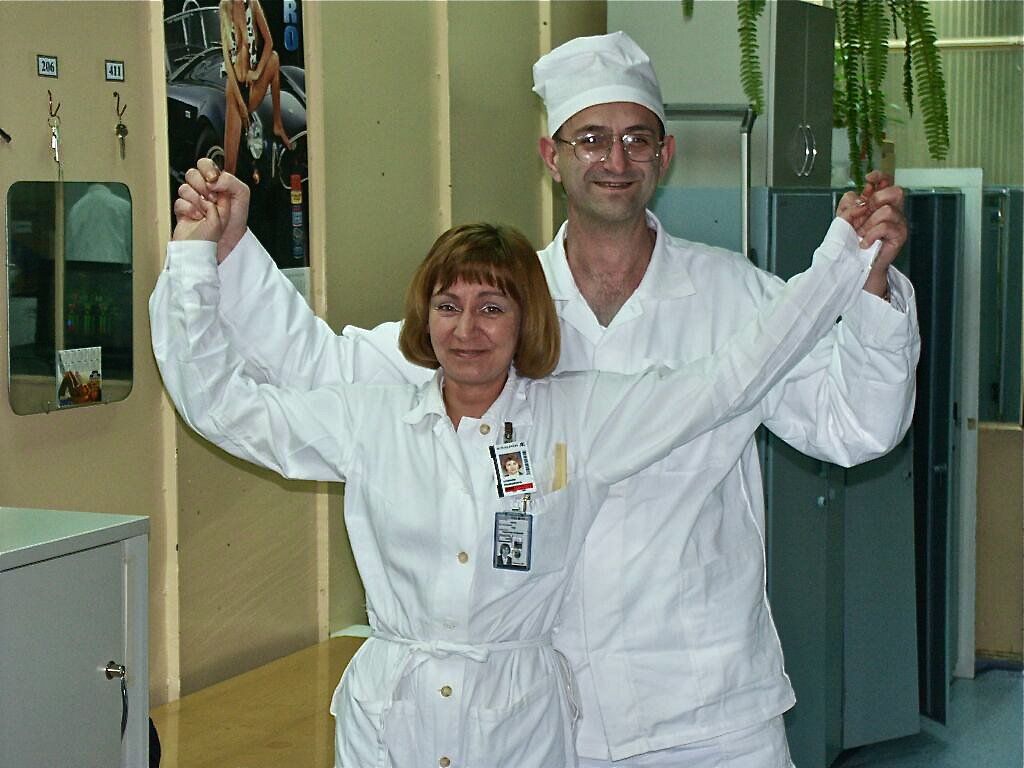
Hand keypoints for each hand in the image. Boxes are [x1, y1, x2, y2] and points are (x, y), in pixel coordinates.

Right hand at [173, 158, 249, 261]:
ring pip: (184, 187)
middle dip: (201, 184)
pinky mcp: (183, 211)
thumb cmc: (235, 221)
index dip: (207, 168)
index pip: (205, 164)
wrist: (225, 242)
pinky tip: (198, 216)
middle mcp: (204, 189)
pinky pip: (178, 202)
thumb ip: (230, 181)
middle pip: (192, 173)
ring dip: (196, 198)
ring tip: (206, 209)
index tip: (213, 179)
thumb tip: (213, 179)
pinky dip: (189, 209)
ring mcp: (192, 200)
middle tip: (211, 196)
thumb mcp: (242, 195)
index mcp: (217, 182)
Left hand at [836, 171, 906, 298]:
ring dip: (868, 223)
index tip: (868, 179)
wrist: (858, 264)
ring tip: (861, 234)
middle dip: (875, 200)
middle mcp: (893, 210)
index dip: (880, 176)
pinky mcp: (900, 235)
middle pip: (896, 191)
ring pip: (887, 210)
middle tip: (864, 215)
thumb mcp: (845, 220)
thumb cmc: (853, 241)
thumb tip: (857, 198)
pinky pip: (885, 227)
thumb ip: (848, 205)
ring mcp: (899, 222)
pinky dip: (870, 234)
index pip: (887, 182)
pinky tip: (864, 243)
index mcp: (881, 202)